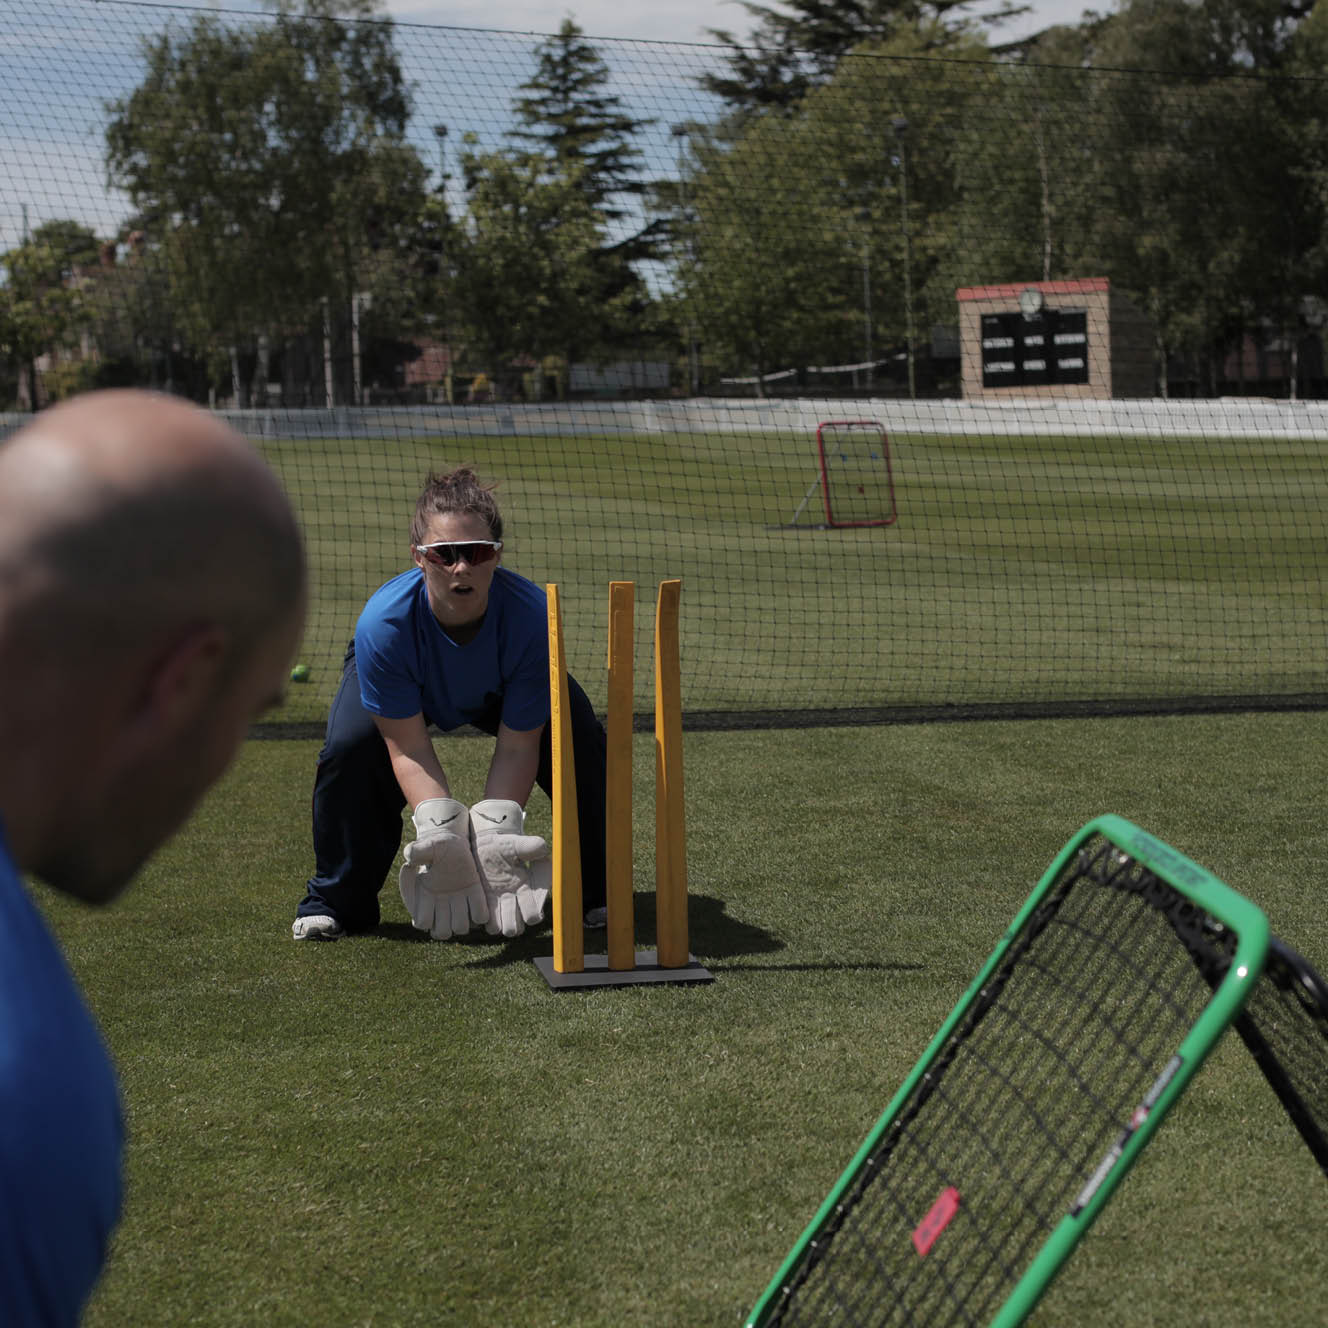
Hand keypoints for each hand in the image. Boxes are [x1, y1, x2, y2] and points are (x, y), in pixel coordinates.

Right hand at [398, 798, 488, 939]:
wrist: (455, 844)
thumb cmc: (438, 846)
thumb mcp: (428, 846)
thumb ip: (417, 852)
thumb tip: (409, 859)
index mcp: (424, 898)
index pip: (421, 922)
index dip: (423, 917)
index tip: (427, 895)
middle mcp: (441, 906)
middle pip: (441, 933)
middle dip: (444, 926)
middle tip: (447, 905)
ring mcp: (459, 904)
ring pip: (460, 928)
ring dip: (463, 919)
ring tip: (462, 899)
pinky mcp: (475, 899)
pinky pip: (480, 916)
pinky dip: (480, 912)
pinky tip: (476, 896)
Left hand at [470, 799, 551, 937]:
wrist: (483, 846)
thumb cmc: (504, 845)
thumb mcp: (516, 844)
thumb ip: (530, 846)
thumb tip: (543, 848)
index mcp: (526, 891)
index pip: (533, 914)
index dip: (530, 911)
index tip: (524, 895)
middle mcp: (513, 902)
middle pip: (516, 928)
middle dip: (512, 923)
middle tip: (506, 905)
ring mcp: (497, 906)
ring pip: (500, 929)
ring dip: (496, 924)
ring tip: (491, 909)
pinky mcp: (482, 905)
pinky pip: (482, 922)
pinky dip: (481, 918)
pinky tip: (480, 905)